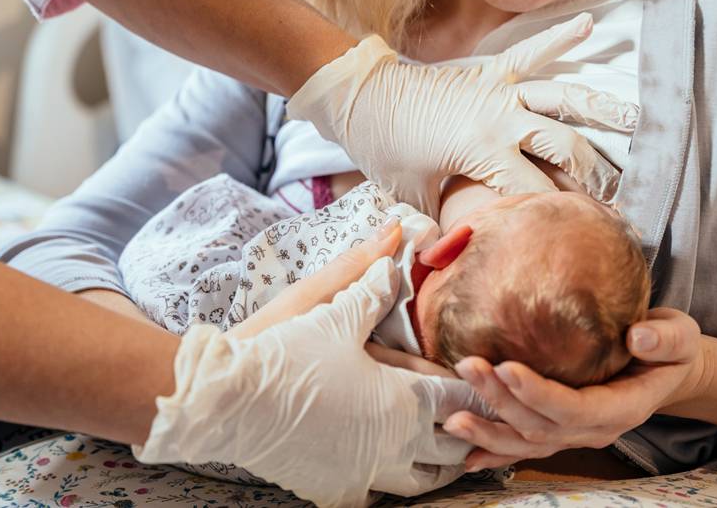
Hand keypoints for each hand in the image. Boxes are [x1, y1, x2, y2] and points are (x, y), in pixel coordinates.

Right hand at [134, 227, 488, 506]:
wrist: (225, 400)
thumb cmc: (283, 349)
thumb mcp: (331, 308)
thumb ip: (370, 277)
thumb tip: (396, 235)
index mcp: (403, 399)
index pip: (462, 398)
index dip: (480, 388)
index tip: (492, 380)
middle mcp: (394, 444)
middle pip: (453, 447)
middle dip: (468, 430)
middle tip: (476, 416)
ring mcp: (365, 473)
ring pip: (421, 481)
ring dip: (435, 464)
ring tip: (439, 449)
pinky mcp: (334, 490)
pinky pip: (375, 496)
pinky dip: (387, 483)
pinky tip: (384, 468)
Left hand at [286, 13, 638, 216]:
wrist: (359, 95)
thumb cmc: (384, 149)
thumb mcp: (413, 195)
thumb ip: (444, 224)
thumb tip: (461, 260)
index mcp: (485, 152)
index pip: (538, 192)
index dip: (563, 217)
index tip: (589, 236)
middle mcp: (503, 118)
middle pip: (566, 148)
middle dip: (596, 174)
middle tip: (619, 195)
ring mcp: (500, 89)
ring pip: (564, 98)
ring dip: (602, 109)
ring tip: (638, 120)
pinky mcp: (491, 70)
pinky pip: (533, 51)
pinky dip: (561, 37)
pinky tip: (590, 24)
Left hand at [443, 308, 704, 470]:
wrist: (665, 370)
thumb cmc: (668, 348)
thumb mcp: (681, 335)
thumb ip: (665, 338)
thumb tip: (638, 338)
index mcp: (624, 407)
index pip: (575, 408)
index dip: (539, 393)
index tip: (506, 366)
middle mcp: (595, 429)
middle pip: (541, 425)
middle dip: (501, 400)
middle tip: (468, 367)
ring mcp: (575, 436)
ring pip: (527, 442)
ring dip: (489, 430)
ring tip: (454, 416)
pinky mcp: (559, 432)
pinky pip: (524, 448)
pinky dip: (494, 452)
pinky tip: (466, 454)